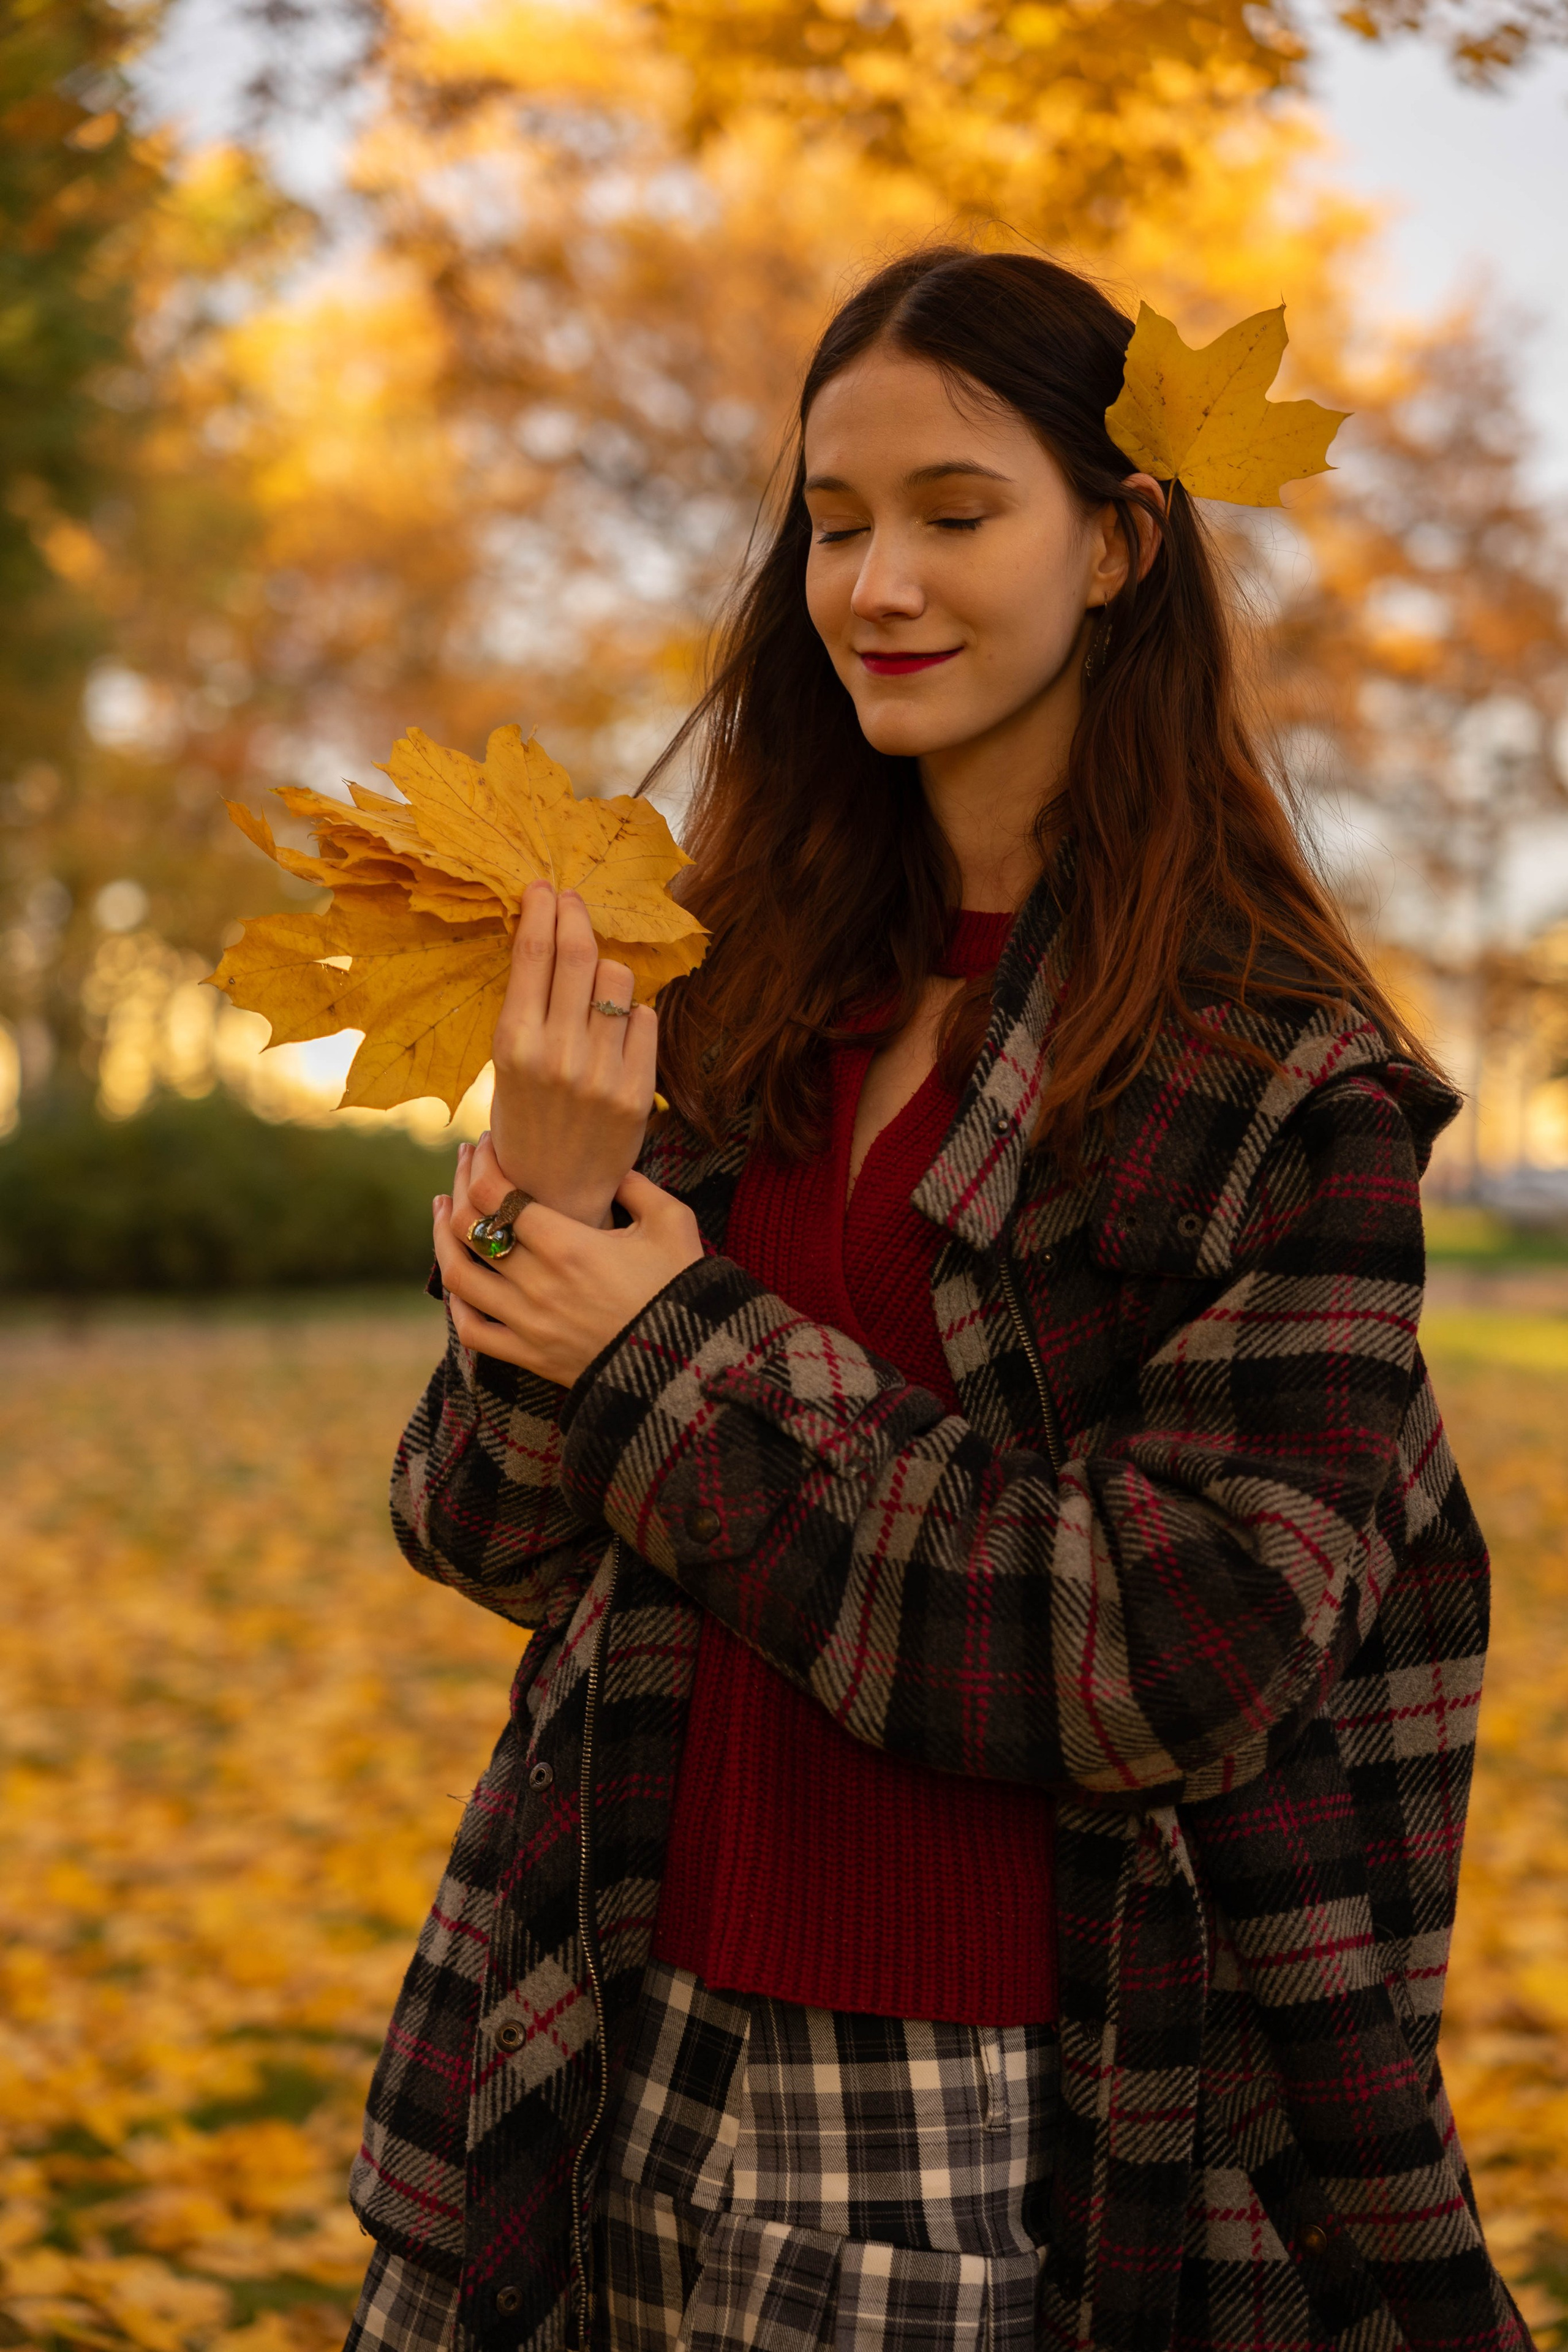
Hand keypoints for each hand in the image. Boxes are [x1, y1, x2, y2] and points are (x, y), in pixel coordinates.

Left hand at [433, 1169, 703, 1387]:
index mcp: (569, 1246)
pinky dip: (456, 1304)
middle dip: (459, 1186)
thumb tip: (609, 1167)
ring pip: (458, 1276)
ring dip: (442, 1238)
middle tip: (464, 1164)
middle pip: (470, 1227)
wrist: (686, 1364)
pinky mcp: (529, 1356)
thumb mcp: (672, 1223)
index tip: (485, 1144)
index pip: (496, 1194)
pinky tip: (457, 1279)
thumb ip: (637, 1186)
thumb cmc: (681, 1289)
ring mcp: (528, 1324)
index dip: (481, 1162)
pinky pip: (471, 1331)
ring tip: (444, 1211)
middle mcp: (538, 1284)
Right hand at [486, 880, 657, 1226]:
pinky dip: (634, 1014)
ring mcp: (602, 1073)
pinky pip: (646, 1019)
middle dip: (576, 916)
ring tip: (595, 983)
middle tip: (574, 900)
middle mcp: (558, 1055)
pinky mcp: (638, 1091)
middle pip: (578, 955)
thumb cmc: (525, 1118)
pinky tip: (617, 1028)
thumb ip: (528, 1009)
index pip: (533, 956)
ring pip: (618, 979)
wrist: (554, 1191)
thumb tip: (549, 938)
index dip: (542, 910)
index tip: (545, 887)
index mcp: (515, 1045)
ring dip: (608, 969)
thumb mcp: (507, 1064)